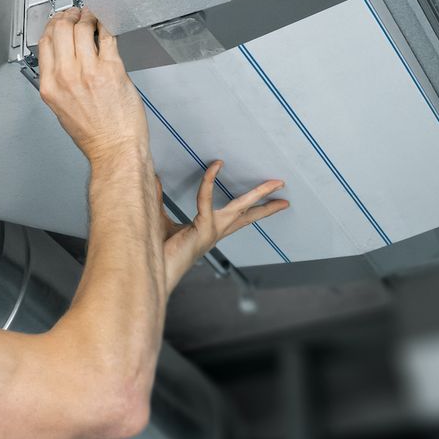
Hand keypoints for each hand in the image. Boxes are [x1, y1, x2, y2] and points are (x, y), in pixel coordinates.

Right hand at [35, 8, 148, 160]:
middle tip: (76, 13)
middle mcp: (67, 76)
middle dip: (68, 16)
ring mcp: (89, 71)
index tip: (58, 21)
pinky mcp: (112, 69)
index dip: (52, 26)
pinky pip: (107, 37)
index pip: (44, 43)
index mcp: (50, 86)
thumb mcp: (61, 109)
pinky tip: (106, 26)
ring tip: (92, 17)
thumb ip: (58, 83)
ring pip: (82, 28)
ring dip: (88, 17)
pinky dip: (106, 26)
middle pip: (60, 29)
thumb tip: (63, 60)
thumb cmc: (93, 135)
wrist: (115, 149)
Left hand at [163, 160, 287, 282]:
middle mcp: (215, 232)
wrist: (153, 272)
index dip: (248, 203)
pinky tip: (215, 167)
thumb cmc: (157, 251)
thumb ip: (159, 199)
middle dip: (267, 203)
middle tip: (284, 193)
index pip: (236, 217)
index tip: (257, 191)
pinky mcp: (202, 229)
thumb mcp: (159, 219)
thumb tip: (154, 178)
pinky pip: (206, 200)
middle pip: (248, 215)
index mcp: (210, 231)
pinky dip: (209, 183)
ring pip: (241, 208)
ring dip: (258, 194)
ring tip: (276, 184)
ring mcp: (212, 231)